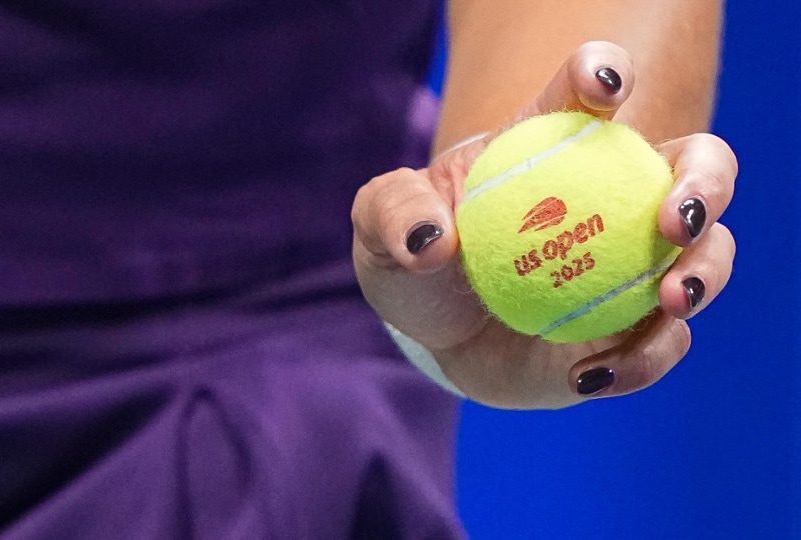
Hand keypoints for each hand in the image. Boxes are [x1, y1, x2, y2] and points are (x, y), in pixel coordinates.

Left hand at [351, 41, 736, 408]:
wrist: (434, 338)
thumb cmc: (414, 263)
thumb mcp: (382, 228)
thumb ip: (394, 212)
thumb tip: (433, 238)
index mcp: (556, 146)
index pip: (590, 91)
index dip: (605, 72)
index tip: (602, 91)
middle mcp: (613, 196)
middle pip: (693, 166)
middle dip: (705, 180)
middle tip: (671, 218)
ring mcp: (635, 264)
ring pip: (706, 252)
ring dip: (706, 270)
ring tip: (673, 298)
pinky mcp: (638, 329)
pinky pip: (663, 342)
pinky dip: (642, 357)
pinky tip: (590, 373)